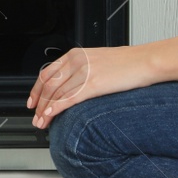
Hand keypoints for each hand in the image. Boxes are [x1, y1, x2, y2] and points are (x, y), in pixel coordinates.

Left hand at [26, 46, 156, 129]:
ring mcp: (83, 73)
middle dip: (38, 103)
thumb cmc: (127, 63)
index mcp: (75, 55)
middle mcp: (76, 62)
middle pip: (48, 85)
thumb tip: (70, 85)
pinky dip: (56, 108)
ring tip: (42, 122)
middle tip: (35, 117)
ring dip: (45, 110)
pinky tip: (50, 115)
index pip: (47, 73)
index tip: (32, 102)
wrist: (145, 61)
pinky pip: (68, 98)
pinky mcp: (92, 84)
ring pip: (55, 94)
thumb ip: (81, 70)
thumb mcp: (97, 60)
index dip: (36, 90)